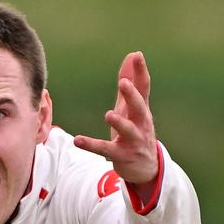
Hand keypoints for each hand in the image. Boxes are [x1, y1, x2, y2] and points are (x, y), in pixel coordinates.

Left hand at [73, 51, 157, 186]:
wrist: (146, 168)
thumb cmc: (137, 131)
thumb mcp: (133, 108)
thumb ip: (131, 83)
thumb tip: (132, 55)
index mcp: (142, 110)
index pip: (143, 88)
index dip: (141, 72)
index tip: (138, 56)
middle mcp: (141, 123)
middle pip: (139, 107)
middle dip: (132, 95)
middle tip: (123, 83)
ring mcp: (133, 140)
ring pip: (127, 130)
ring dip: (119, 123)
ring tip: (109, 115)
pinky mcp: (121, 155)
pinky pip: (105, 150)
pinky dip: (91, 145)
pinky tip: (78, 140)